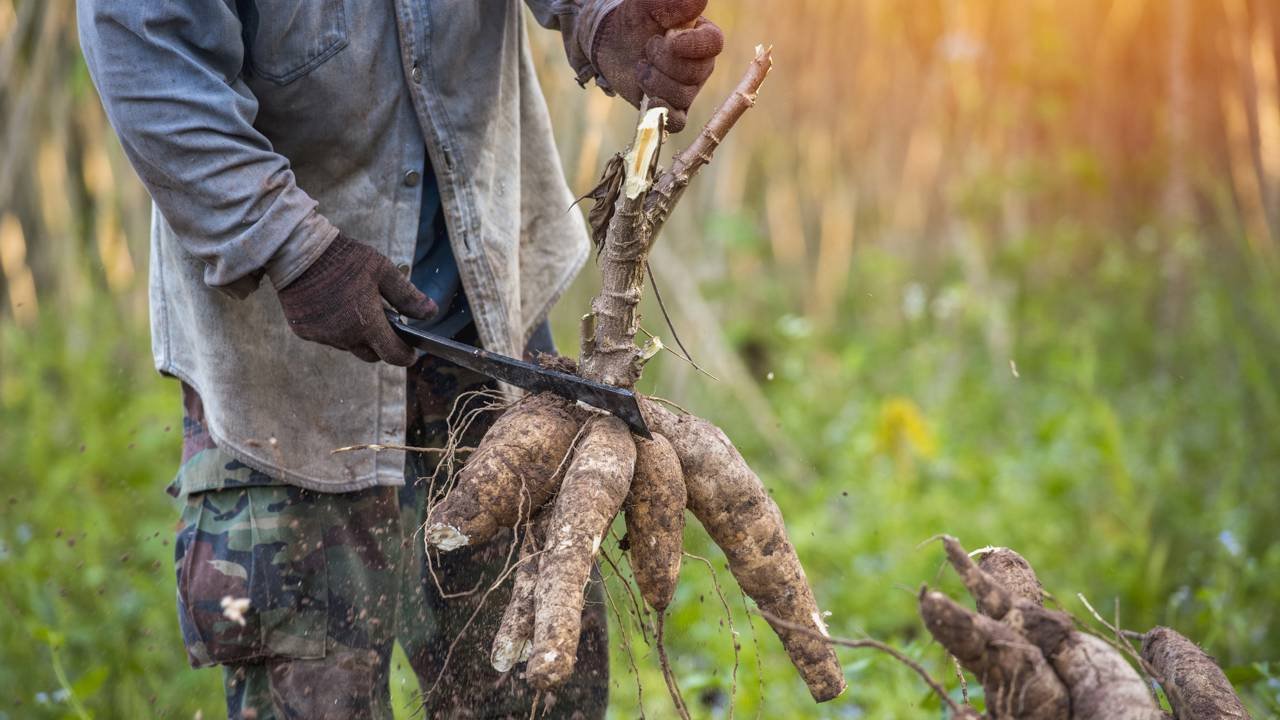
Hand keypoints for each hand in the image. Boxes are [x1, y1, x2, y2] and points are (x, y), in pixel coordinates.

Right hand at [277, 235, 436, 365]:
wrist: (298, 251)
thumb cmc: (344, 258)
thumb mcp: (382, 271)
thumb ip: (407, 295)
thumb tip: (431, 312)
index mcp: (367, 324)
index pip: (393, 355)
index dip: (406, 355)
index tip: (412, 352)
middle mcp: (344, 336)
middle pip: (371, 354)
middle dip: (381, 344)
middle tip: (385, 324)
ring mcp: (322, 336)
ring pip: (348, 345)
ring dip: (356, 335)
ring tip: (356, 308)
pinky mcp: (303, 331)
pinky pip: (326, 337)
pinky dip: (335, 328)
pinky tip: (334, 306)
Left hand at [593, 0, 723, 131]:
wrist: (611, 44)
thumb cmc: (635, 20)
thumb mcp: (647, 4)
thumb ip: (671, 2)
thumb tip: (699, 1)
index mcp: (701, 37)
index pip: (713, 42)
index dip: (694, 45)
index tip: (672, 40)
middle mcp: (700, 64)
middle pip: (695, 72)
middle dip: (664, 61)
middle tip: (647, 48)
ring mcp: (688, 89)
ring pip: (683, 95)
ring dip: (654, 81)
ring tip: (641, 66)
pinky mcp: (671, 108)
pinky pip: (677, 121)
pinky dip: (663, 112)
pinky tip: (648, 99)